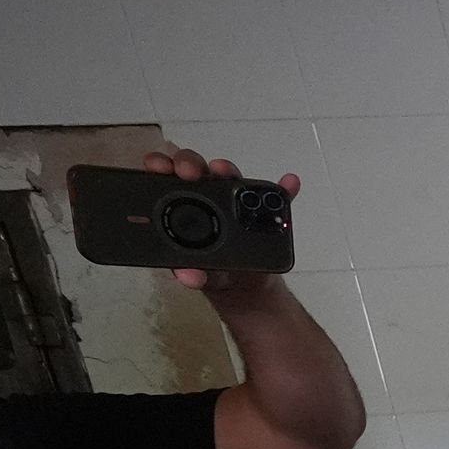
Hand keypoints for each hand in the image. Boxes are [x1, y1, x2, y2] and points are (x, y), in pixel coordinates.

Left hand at [142, 144, 299, 295]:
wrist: (243, 286)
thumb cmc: (214, 272)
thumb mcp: (199, 275)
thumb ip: (192, 274)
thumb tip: (189, 276)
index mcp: (183, 206)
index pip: (168, 178)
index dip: (162, 167)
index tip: (160, 168)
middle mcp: (207, 197)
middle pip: (196, 168)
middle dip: (189, 163)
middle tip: (189, 172)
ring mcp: (235, 202)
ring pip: (229, 176)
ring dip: (227, 169)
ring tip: (225, 170)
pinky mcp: (263, 213)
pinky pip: (275, 197)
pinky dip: (283, 188)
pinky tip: (288, 183)